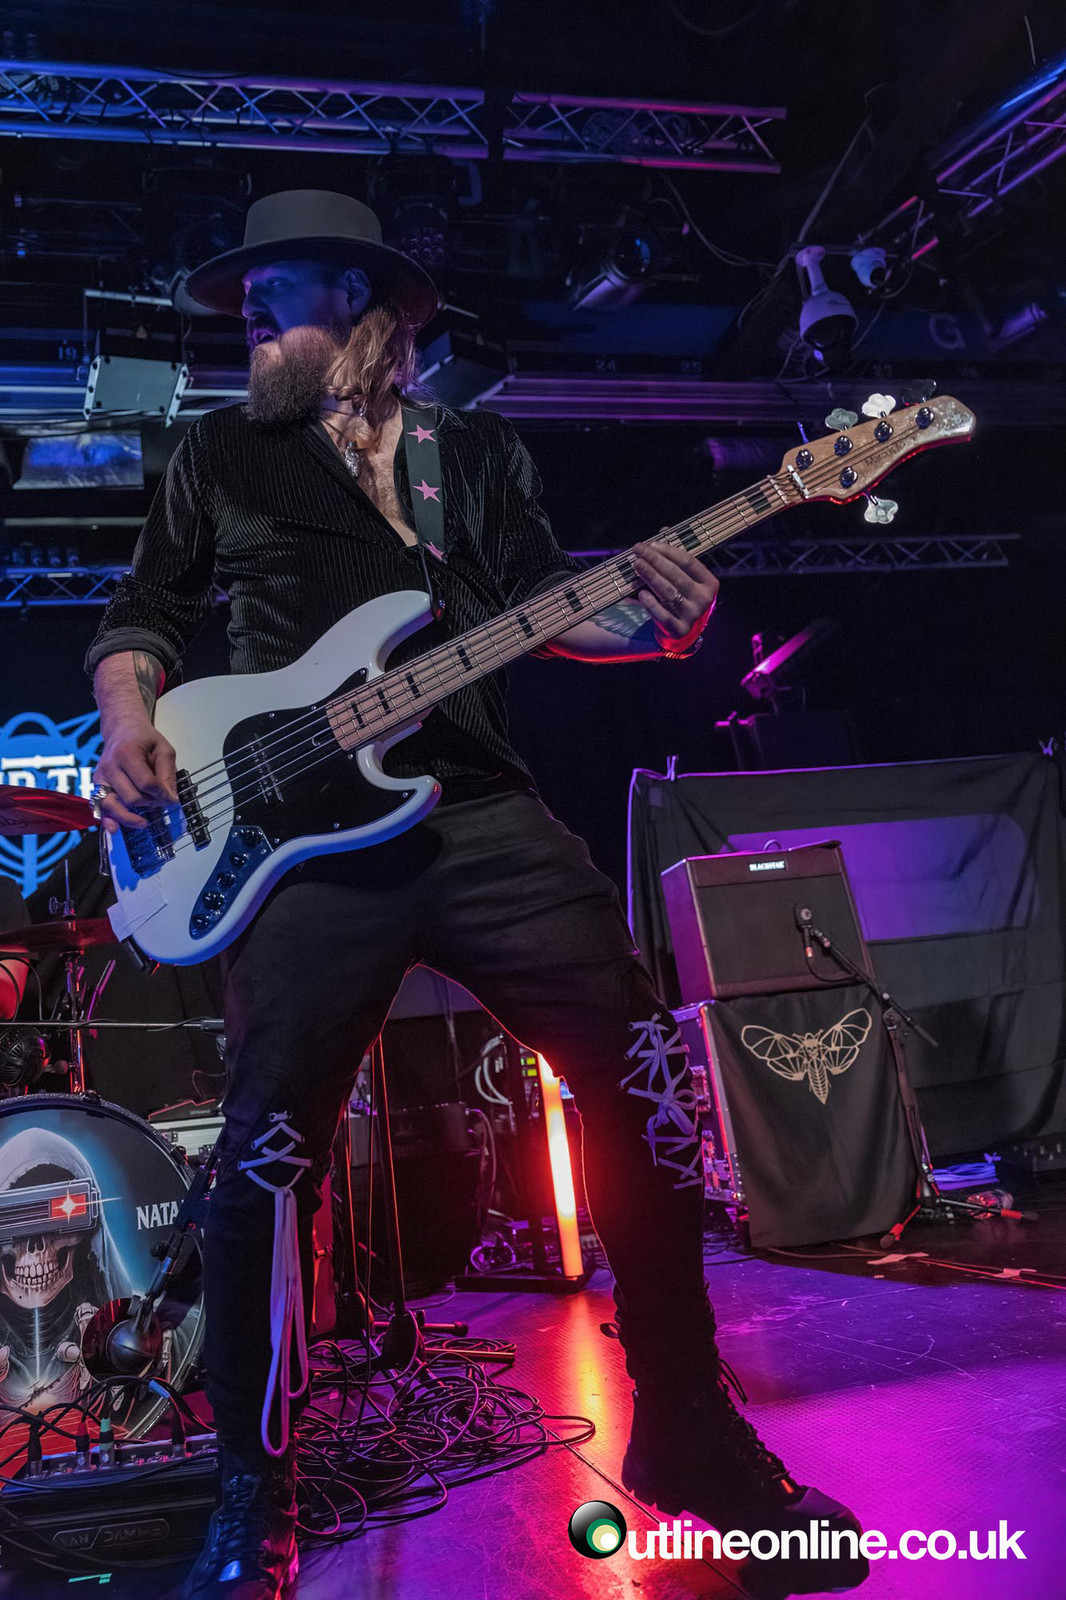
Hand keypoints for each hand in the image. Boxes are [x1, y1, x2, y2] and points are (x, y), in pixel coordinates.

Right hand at [92, 720, 177, 833]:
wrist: (122, 728)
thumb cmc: (143, 737)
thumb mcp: (164, 750)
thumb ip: (168, 774)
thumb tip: (171, 799)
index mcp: (127, 753)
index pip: (146, 783)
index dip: (161, 795)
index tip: (172, 798)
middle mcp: (110, 766)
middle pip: (132, 797)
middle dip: (150, 803)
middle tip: (160, 800)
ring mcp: (101, 776)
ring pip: (114, 805)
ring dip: (130, 817)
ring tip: (144, 823)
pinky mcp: (97, 784)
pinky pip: (100, 806)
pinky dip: (107, 819)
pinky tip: (115, 829)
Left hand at [631, 537, 718, 652]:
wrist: (682, 632)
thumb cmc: (682, 597)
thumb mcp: (685, 578)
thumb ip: (675, 557)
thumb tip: (663, 531)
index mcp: (709, 583)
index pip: (688, 562)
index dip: (668, 551)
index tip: (650, 544)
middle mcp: (703, 599)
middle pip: (676, 575)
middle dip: (655, 561)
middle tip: (638, 550)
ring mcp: (692, 616)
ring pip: (668, 593)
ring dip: (650, 577)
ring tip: (636, 565)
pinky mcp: (678, 630)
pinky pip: (662, 614)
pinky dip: (651, 603)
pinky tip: (641, 593)